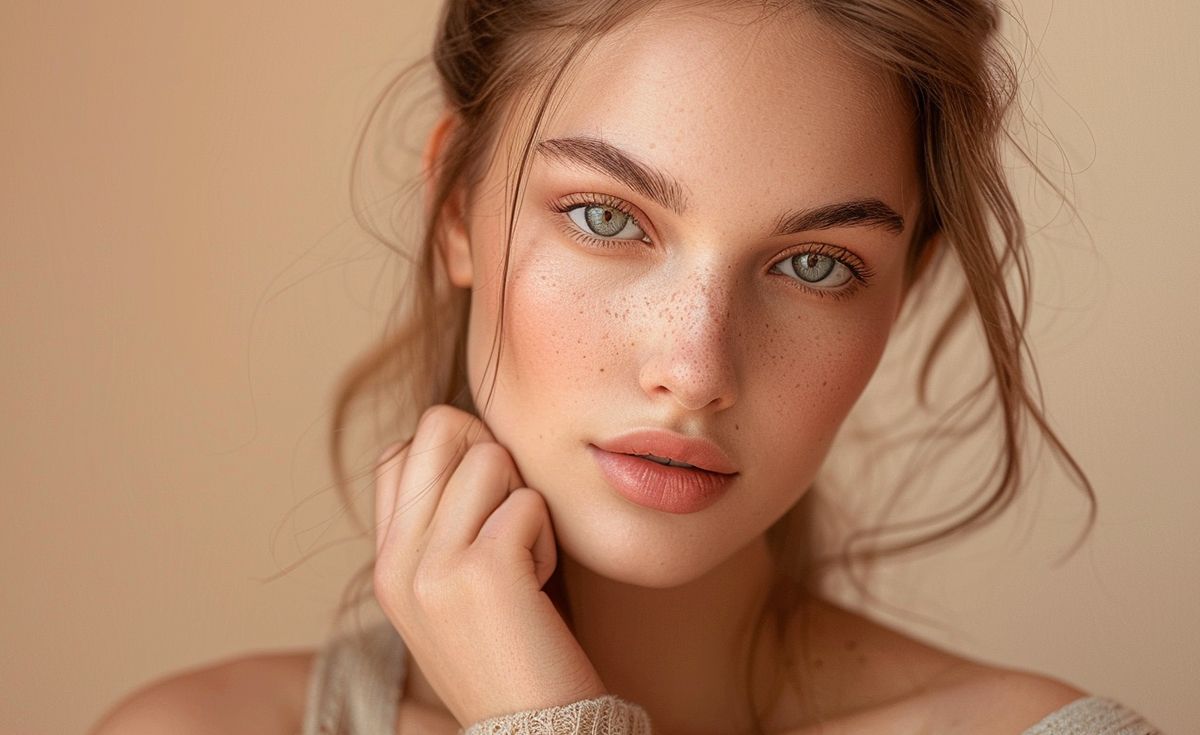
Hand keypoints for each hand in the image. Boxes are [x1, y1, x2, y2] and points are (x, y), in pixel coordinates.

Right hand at [373, 404, 607, 725]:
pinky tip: (537, 586)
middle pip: (441, 426)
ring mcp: (433, 565)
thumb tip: (471, 446)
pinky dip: (546, 537)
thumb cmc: (510, 653)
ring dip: (524, 501)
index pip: (401, 452)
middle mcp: (397, 560)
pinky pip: (529, 501)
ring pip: (490, 455)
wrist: (531, 731)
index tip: (483, 514)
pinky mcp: (482, 571)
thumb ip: (439, 529)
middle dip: (489, 454)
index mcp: (385, 564)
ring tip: (522, 561)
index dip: (455, 460)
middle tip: (507, 515)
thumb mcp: (448, 594)